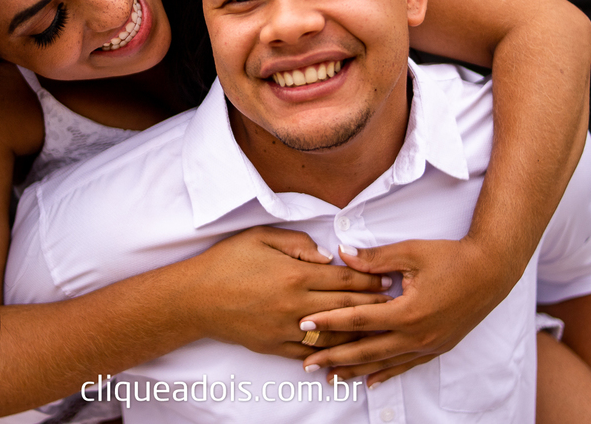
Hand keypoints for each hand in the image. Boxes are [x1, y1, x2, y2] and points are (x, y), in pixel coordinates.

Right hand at [185, 226, 391, 360]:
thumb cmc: (226, 262)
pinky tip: (346, 351)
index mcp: (296, 274)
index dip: (369, 280)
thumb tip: (328, 256)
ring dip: (360, 331)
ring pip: (333, 334)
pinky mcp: (274, 346)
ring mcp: (286, 328)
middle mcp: (296, 304)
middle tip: (395, 304)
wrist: (195, 298)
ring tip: (380, 329)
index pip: (344, 279)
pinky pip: (310, 353)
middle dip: (373, 305)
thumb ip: (298, 243)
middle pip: (346, 307)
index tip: (387, 280)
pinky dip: (330, 354)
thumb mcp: (260, 237)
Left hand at [297, 238, 516, 385]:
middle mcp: (416, 335)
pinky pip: (406, 365)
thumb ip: (374, 259)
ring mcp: (428, 345)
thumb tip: (342, 254)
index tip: (304, 324)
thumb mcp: (410, 252)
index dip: (328, 322)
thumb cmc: (452, 257)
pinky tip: (370, 380)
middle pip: (365, 350)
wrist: (491, 271)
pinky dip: (386, 373)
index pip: (357, 320)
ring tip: (330, 377)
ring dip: (355, 370)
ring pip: (384, 363)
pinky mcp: (438, 347)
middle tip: (307, 362)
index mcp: (407, 311)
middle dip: (333, 357)